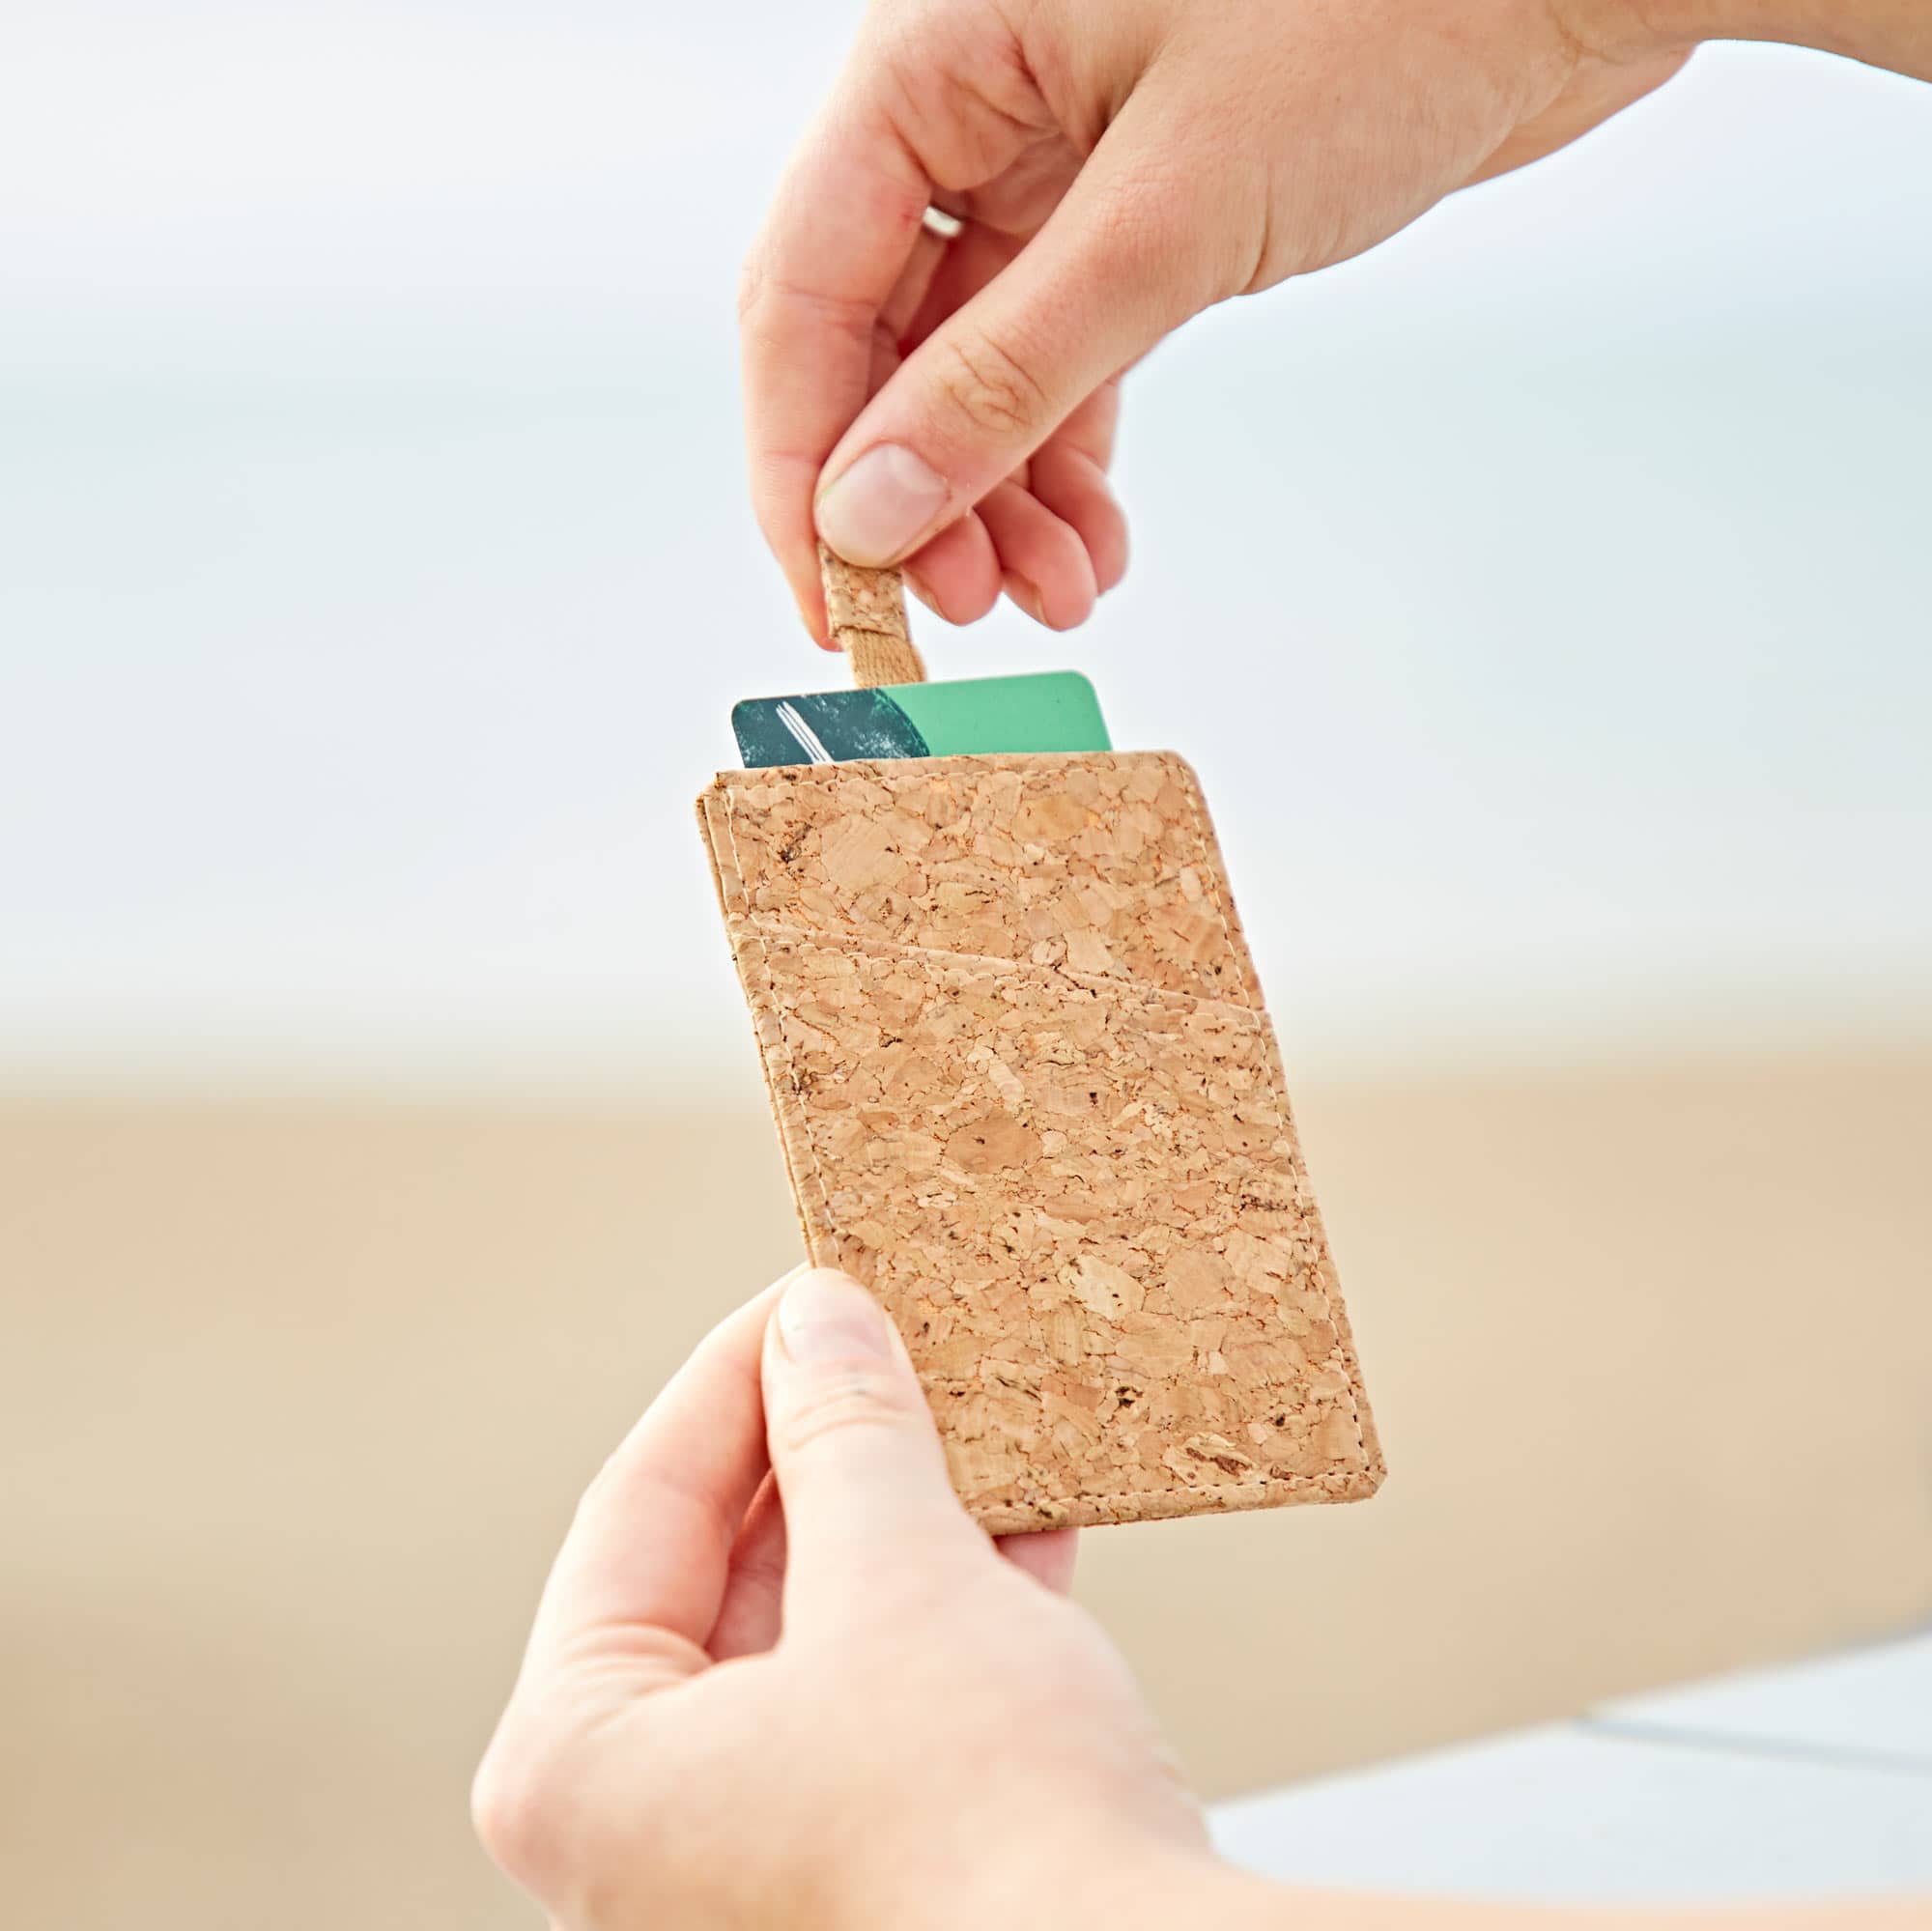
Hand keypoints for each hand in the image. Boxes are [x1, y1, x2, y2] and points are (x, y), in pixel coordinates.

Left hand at [472, 1267, 1229, 1930]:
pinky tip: (1022, 1515)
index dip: (737, 1376)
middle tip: (892, 1343)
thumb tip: (822, 1321)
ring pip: (812, 1630)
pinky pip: (876, 1697)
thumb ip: (847, 1437)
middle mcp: (641, 1830)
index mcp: (579, 1768)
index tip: (812, 1291)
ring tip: (965, 1409)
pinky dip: (943, 1606)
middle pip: (723, 1569)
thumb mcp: (902, 1583)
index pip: (639, 1508)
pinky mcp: (856, 1871)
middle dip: (827, 1448)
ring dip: (899, 1516)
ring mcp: (746, 1860)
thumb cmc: (983, 1832)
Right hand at [739, 0, 1694, 640]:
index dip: (801, 464)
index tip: (834, 602)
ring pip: (974, 371)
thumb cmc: (1389, 12)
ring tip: (1050, 597)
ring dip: (999, 499)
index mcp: (938, 61)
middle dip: (917, 497)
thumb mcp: (1171, 217)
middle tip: (959, 615)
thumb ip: (1010, 373)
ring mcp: (1058, 167)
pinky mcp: (1142, 218)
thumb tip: (871, 512)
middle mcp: (981, 112)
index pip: (805, 294)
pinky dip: (1071, 462)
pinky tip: (1094, 545)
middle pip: (880, 346)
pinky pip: (1064, 364)